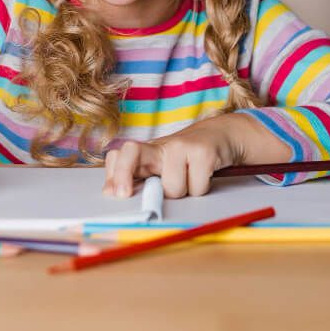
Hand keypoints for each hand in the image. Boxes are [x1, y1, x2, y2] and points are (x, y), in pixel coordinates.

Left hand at [102, 113, 243, 198]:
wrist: (220, 135)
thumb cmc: (187, 158)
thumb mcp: (162, 167)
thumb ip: (138, 178)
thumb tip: (109, 192)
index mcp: (147, 152)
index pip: (121, 154)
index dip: (114, 173)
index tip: (115, 194)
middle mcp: (160, 146)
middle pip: (130, 152)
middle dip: (123, 175)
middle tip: (128, 195)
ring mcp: (181, 146)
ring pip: (171, 187)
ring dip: (182, 193)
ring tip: (188, 183)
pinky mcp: (202, 152)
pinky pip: (196, 188)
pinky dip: (200, 190)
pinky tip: (202, 177)